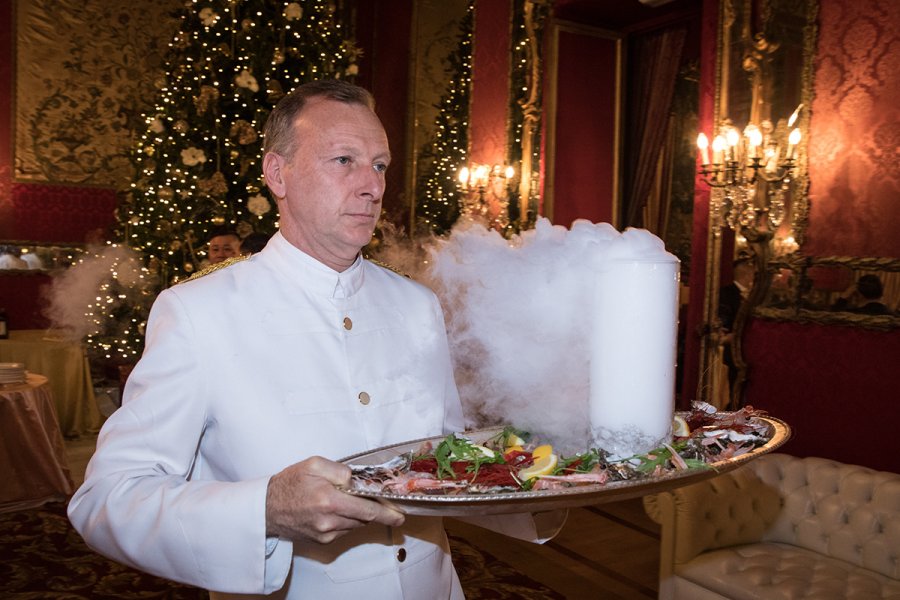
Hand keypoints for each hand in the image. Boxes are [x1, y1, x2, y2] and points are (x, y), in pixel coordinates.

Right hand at [265, 456, 404, 543]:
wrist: (267, 507)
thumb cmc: (289, 483)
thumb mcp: (313, 464)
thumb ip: (339, 469)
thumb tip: (357, 479)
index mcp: (329, 500)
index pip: (367, 509)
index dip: (387, 512)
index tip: (400, 513)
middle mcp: (329, 521)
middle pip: (364, 517)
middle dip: (372, 508)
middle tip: (376, 498)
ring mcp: (326, 533)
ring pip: (355, 524)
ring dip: (358, 513)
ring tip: (345, 499)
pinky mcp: (322, 541)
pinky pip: (344, 530)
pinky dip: (346, 519)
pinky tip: (335, 509)